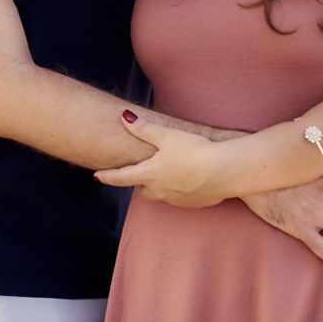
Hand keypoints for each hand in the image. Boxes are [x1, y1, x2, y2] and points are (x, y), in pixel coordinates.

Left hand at [92, 113, 229, 207]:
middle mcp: (161, 190)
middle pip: (142, 190)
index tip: (96, 176)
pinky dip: (179, 190)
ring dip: (159, 187)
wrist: (226, 171)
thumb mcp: (166, 135)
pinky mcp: (195, 204)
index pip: (121, 177)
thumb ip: (143, 128)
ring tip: (166, 174)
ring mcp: (178, 200)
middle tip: (141, 171)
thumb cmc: (194, 150)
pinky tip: (189, 179)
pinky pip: (180, 199)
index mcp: (150, 174)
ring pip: (161, 195)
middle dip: (140, 182)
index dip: (107, 176)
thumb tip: (124, 117)